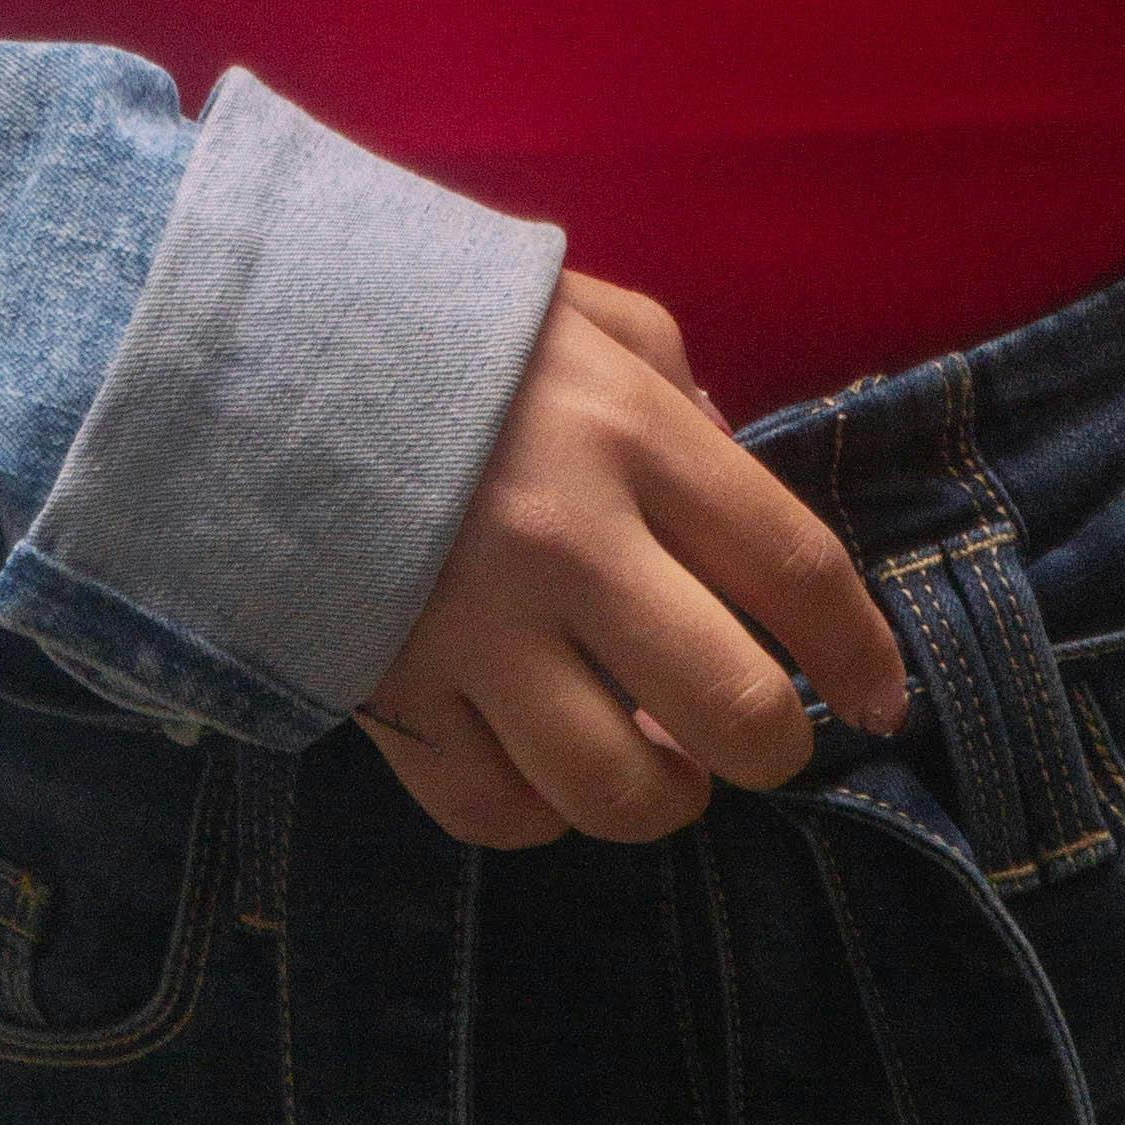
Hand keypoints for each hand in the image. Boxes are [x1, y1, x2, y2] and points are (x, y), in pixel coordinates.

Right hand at [354, 270, 908, 847]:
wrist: (241, 346)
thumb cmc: (433, 320)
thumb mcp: (578, 310)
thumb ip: (674, 384)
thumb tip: (734, 463)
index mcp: (630, 433)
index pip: (794, 567)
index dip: (859, 649)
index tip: (883, 696)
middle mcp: (570, 543)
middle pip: (734, 709)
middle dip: (774, 745)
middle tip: (759, 735)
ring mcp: (476, 631)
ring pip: (619, 790)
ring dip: (664, 797)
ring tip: (659, 765)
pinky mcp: (392, 693)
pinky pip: (497, 812)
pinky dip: (540, 814)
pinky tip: (545, 771)